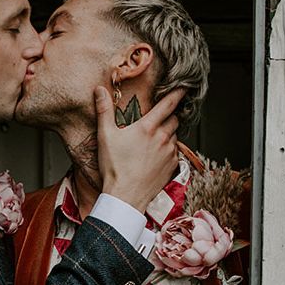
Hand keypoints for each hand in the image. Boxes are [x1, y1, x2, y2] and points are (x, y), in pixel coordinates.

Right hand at [96, 87, 182, 212]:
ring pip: (175, 136)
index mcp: (147, 127)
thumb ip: (104, 110)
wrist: (125, 197)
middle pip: (174, 119)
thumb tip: (99, 89)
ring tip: (154, 140)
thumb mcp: (105, 136)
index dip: (178, 93)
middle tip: (158, 119)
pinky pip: (175, 152)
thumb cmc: (114, 167)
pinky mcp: (172, 166)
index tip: (184, 87)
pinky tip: (156, 155)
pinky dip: (169, 150)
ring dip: (168, 134)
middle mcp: (162, 138)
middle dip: (169, 116)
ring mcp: (169, 153)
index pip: (168, 104)